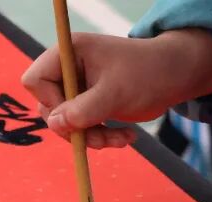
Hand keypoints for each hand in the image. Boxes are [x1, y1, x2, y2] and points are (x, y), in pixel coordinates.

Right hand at [22, 30, 211, 148]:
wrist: (176, 77)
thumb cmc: (147, 75)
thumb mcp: (115, 94)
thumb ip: (83, 110)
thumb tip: (54, 124)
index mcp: (70, 53)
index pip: (35, 80)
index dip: (50, 102)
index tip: (75, 113)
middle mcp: (69, 69)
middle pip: (48, 107)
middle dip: (75, 127)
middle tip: (100, 137)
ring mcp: (79, 88)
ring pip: (66, 123)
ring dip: (91, 137)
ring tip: (119, 140)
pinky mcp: (90, 104)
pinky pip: (82, 128)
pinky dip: (102, 137)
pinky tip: (126, 137)